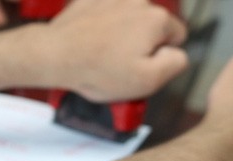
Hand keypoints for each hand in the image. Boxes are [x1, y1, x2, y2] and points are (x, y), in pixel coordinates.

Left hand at [33, 0, 187, 100]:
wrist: (54, 55)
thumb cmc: (97, 71)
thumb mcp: (147, 81)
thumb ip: (175, 64)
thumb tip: (178, 53)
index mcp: (157, 19)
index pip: (177, 37)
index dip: (160, 57)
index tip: (138, 66)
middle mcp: (139, 1)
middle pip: (152, 26)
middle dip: (139, 44)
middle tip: (116, 64)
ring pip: (129, 19)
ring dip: (120, 34)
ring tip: (100, 54)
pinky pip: (107, 14)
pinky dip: (102, 26)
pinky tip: (90, 41)